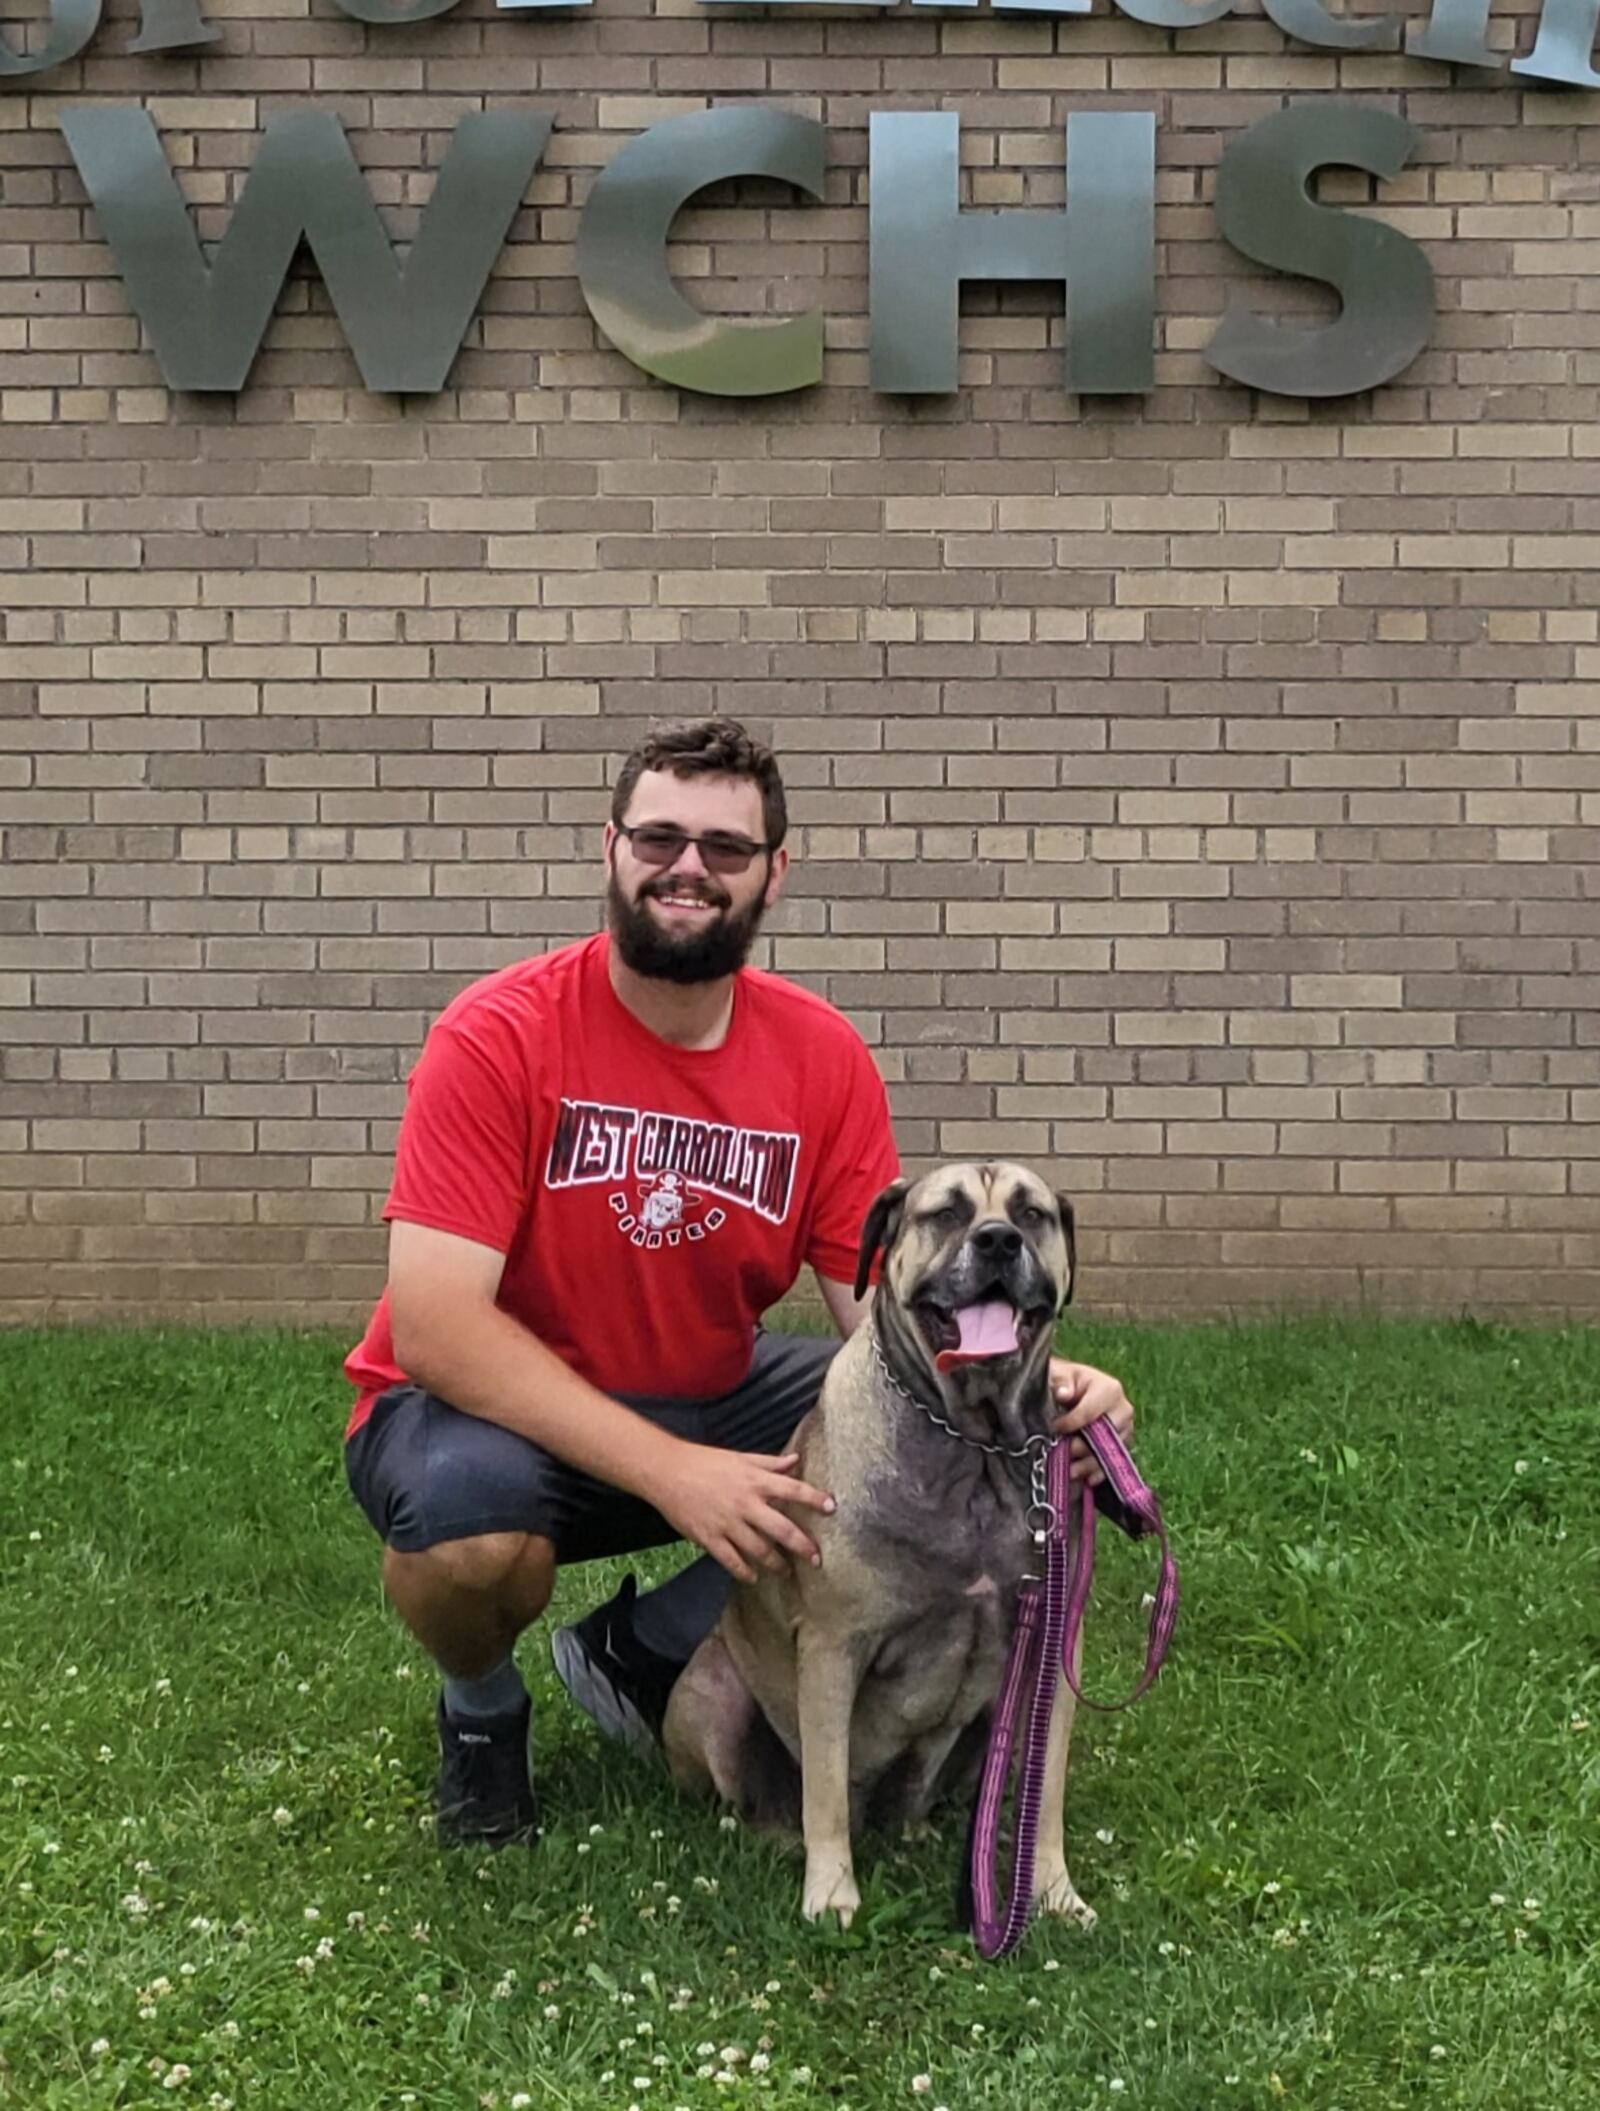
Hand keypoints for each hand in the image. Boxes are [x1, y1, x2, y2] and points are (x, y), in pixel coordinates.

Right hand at [649, 1442, 836, 1583]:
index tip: (832, 1508)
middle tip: (817, 1559)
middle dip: (803, 1546)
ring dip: (776, 1563)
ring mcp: (728, 1523)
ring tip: (786, 1571)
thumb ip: (770, 1463)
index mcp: (754, 1480)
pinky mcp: (710, 1538)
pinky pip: (732, 1561)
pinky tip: (754, 1576)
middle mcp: (745, 1503)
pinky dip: (745, 1572)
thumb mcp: (740, 1457)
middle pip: (782, 1529)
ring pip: (760, 1549)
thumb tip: (796, 1461)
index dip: (814, 1499)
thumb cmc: (704, 1461)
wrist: (666, 1472)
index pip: (793, 1489)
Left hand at [1049, 1359, 1135, 1485]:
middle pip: (1105, 1434)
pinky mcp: (1122, 1445)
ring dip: (1089, 1464)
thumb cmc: (1065, 1381)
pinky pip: (1113, 1463)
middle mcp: (1123, 1409)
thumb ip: (1060, 1381)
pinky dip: (1099, 1472)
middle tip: (1061, 1454)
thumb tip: (1063, 1393)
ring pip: (1110, 1452)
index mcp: (1109, 1389)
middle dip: (1082, 1447)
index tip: (1054, 1428)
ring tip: (1070, 1471)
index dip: (1071, 1422)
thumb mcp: (1059, 1374)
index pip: (1091, 1411)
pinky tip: (1086, 1479)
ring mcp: (1125, 1429)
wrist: (1073, 1390)